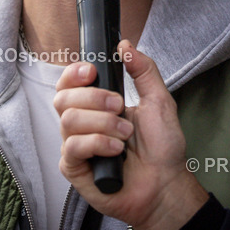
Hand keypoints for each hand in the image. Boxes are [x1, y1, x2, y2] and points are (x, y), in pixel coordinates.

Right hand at [54, 39, 208, 229]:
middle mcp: (82, 124)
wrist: (166, 183)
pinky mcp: (74, 169)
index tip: (92, 71)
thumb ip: (144, 70)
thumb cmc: (162, 147)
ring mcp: (76, 147)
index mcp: (96, 106)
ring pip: (68, 120)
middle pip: (62, 98)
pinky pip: (73, 147)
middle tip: (120, 106)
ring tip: (125, 135)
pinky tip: (116, 151)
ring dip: (103, 123)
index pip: (68, 83)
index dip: (74, 73)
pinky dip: (98, 143)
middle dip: (94, 98)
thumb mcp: (159, 100)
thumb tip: (125, 45)